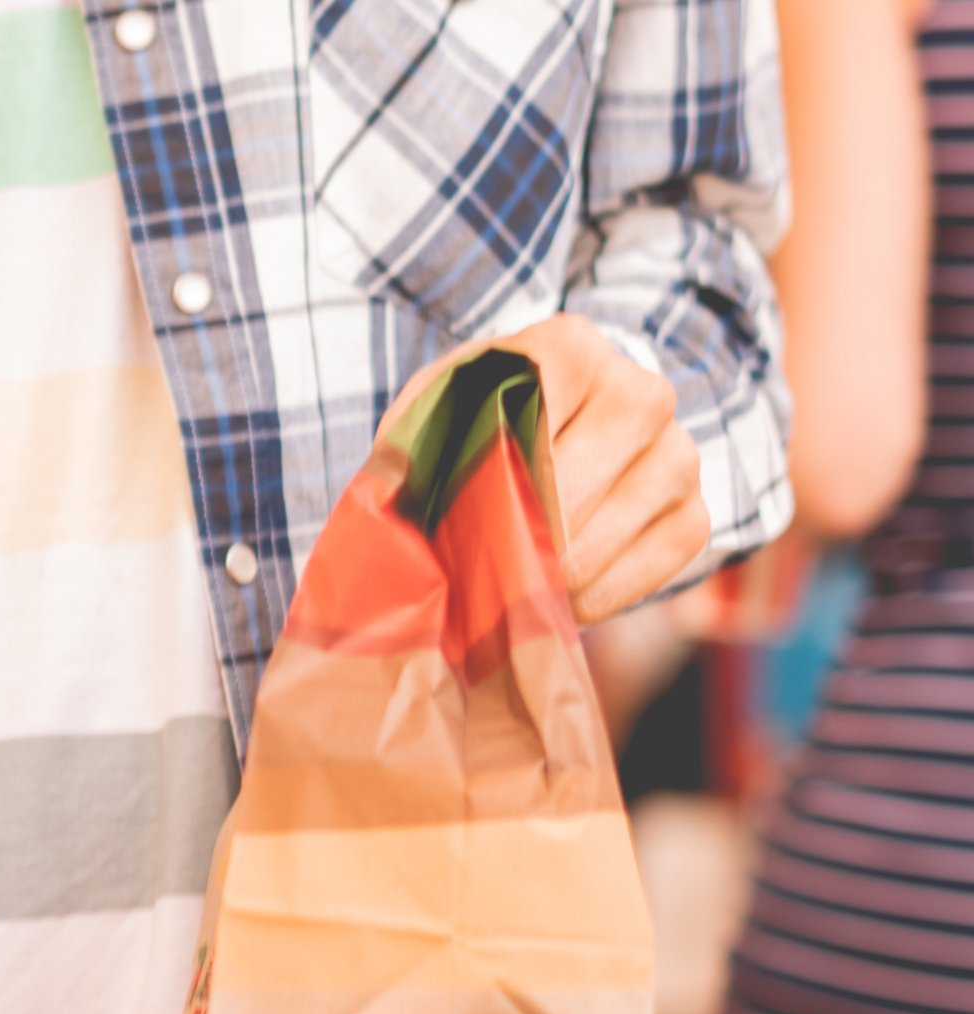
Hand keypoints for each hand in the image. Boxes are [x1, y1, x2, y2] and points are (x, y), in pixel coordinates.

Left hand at [387, 313, 710, 621]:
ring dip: (551, 577)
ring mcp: (678, 452)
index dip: (487, 491)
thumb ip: (410, 447)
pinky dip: (594, 597)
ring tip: (507, 587)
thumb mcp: (434, 416)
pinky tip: (555, 597)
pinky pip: (650, 571)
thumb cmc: (478, 423)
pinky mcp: (695, 512)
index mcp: (569, 347)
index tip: (453, 524)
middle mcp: (642, 390)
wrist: (553, 427)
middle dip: (516, 541)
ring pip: (610, 537)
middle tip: (472, 572)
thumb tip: (386, 498)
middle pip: (572, 490)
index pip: (529, 428)